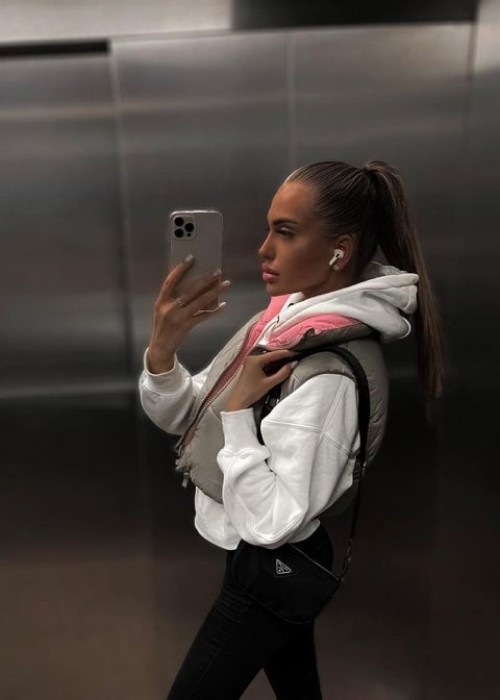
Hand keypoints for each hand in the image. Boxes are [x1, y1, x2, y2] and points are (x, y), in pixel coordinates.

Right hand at [147, 256, 229, 372]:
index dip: (180, 268)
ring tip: (225, 283)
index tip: (191, 257)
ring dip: (214, 292)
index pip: (171, 280)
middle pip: (190, 290)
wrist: (160, 347)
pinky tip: (223, 305)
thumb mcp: (163, 309)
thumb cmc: (164, 324)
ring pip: (200, 302)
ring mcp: (177, 318)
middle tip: (217, 271)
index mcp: (161, 300)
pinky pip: (203, 316)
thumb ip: (174, 298)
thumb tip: (197, 284)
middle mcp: (168, 308)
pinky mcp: (186, 327)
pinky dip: (214, 310)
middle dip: (205, 279)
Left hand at [224, 349, 297, 411]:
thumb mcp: (269, 383)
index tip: (297, 353)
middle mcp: (252, 357)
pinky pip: (264, 361)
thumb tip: (293, 364)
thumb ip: (283, 373)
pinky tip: (280, 364)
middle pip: (271, 353)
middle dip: (283, 355)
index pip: (275, 353)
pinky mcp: (251, 366)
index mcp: (255, 360)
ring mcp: (250, 361)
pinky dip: (272, 363)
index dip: (287, 353)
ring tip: (290, 359)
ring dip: (278, 359)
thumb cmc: (251, 393)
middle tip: (295, 355)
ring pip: (268, 357)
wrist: (239, 401)